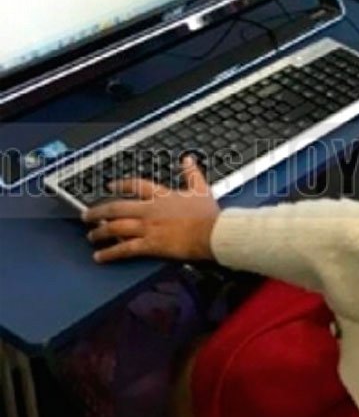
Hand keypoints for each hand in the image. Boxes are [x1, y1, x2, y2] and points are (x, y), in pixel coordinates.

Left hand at [83, 157, 220, 263]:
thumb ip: (192, 174)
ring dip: (100, 232)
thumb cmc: (209, 215)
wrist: (212, 232)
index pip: (136, 186)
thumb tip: (188, 160)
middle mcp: (150, 210)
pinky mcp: (150, 244)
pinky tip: (100, 256)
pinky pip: (124, 248)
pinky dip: (110, 253)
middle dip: (98, 211)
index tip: (110, 186)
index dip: (121, 185)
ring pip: (115, 228)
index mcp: (162, 196)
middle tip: (87, 215)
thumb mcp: (202, 189)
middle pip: (116, 208)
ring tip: (91, 236)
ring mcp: (148, 227)